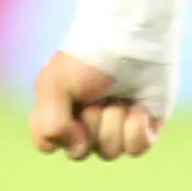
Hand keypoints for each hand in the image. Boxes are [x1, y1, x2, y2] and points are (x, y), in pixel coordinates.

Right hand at [31, 53, 159, 162]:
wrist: (132, 38)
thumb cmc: (88, 58)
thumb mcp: (52, 85)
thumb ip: (47, 124)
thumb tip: (76, 148)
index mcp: (61, 113)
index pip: (50, 144)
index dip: (60, 131)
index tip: (71, 105)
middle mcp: (86, 126)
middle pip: (80, 152)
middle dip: (91, 122)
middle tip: (98, 96)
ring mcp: (116, 128)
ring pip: (109, 152)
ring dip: (114, 121)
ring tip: (120, 97)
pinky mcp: (144, 128)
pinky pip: (136, 150)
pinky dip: (136, 129)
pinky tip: (138, 108)